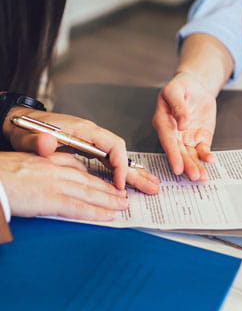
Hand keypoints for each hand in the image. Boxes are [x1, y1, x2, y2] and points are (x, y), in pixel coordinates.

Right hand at [1, 152, 129, 220]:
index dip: (94, 177)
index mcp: (47, 160)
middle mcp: (55, 170)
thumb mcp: (21, 165)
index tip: (104, 183)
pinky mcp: (50, 198)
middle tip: (122, 196)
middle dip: (108, 189)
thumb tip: (45, 181)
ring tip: (123, 206)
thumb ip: (39, 170)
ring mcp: (55, 183)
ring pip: (90, 193)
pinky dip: (96, 212)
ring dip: (109, 200)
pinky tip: (108, 216)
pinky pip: (79, 207)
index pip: (77, 167)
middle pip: (89, 180)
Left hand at [3, 108, 158, 193]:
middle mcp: (92, 135)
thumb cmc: (27, 129)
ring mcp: (92, 142)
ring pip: (118, 158)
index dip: (120, 165)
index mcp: (84, 130)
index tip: (119, 184)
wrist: (21, 123)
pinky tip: (127, 181)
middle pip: (121, 153)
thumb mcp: (29, 135)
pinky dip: (120, 171)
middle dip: (137, 171)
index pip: (113, 146)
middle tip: (152, 186)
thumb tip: (47, 143)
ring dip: (133, 173)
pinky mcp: (88, 148)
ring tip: (149, 185)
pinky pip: (110, 160)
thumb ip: (39, 141)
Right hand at [152, 72, 215, 179]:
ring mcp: (187, 137)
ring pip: (190, 155)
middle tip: (194, 176)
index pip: (168, 140)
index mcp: (163, 121)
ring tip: (202, 176)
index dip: (173, 154)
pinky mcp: (199, 138)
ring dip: (196, 165)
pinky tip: (210, 160)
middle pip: (179, 152)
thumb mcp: (176, 90)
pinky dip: (206, 155)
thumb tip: (182, 124)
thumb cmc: (181, 86)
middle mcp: (174, 133)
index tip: (178, 167)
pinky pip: (202, 149)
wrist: (196, 85)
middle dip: (187, 165)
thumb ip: (178, 106)